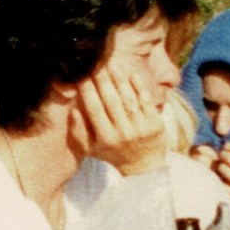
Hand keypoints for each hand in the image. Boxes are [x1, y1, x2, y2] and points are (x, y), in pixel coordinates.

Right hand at [76, 55, 167, 176]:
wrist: (143, 167)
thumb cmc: (113, 154)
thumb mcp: (91, 150)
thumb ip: (79, 132)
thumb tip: (74, 111)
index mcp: (106, 139)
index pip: (94, 109)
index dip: (87, 90)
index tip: (81, 75)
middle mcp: (123, 133)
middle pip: (111, 101)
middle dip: (102, 79)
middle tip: (96, 62)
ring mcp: (141, 128)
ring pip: (128, 98)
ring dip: (119, 79)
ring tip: (111, 63)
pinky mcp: (155, 124)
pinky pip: (145, 101)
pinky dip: (138, 87)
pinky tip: (130, 74)